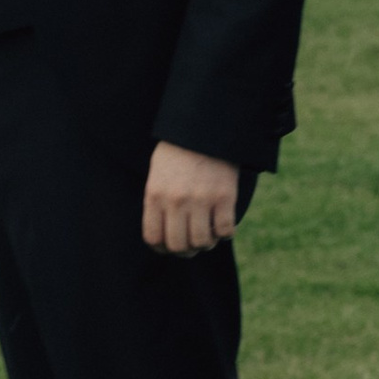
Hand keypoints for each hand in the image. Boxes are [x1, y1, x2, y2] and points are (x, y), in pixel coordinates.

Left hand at [142, 142, 240, 257]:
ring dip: (206, 243)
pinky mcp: (224, 197)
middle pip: (178, 245)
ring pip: (202, 242)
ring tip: (208, 235)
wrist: (204, 128)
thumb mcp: (157, 174)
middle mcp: (176, 201)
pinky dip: (225, 233)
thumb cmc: (177, 151)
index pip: (153, 238)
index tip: (170, 247)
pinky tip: (223, 225)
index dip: (162, 248)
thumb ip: (157, 202)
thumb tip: (163, 234)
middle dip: (185, 251)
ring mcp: (201, 200)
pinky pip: (225, 230)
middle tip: (192, 245)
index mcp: (155, 195)